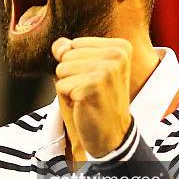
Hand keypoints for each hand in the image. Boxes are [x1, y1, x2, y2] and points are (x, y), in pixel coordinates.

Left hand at [52, 36, 132, 156]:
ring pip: (61, 69)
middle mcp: (116, 55)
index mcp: (120, 47)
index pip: (75, 44)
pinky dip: (67, 99)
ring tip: (87, 97)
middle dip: (71, 75)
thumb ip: (70, 50)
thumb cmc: (99, 100)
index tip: (96, 80)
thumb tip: (59, 47)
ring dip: (68, 87)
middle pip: (67, 55)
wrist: (112, 134)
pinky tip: (84, 105)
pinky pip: (60, 86)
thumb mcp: (88, 69)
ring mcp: (106, 71)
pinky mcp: (92, 87)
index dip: (77, 65)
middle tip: (91, 91)